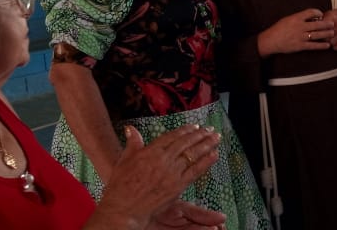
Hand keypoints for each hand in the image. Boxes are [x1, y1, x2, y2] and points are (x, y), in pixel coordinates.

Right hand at [96, 125, 221, 226]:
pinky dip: (206, 162)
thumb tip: (131, 129)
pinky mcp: (177, 186)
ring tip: (216, 138)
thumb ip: (132, 143)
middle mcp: (163, 160)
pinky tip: (214, 155)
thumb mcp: (124, 160)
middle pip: (185, 143)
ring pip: (193, 155)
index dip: (185, 130)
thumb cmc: (121, 186)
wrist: (124, 208)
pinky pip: (195, 171)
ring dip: (206, 145)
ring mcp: (172, 173)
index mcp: (150, 152)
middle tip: (210, 129)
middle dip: (200, 135)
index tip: (195, 126)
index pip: (172, 137)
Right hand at [258, 8, 335, 55]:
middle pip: (317, 24)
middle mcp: (299, 27)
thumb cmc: (279, 29)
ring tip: (332, 33)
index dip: (318, 13)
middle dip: (326, 24)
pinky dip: (321, 46)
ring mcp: (300, 37)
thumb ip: (299, 18)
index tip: (322, 15)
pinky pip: (313, 46)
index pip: (311, 12)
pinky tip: (327, 45)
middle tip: (332, 24)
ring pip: (317, 35)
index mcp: (296, 18)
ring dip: (326, 34)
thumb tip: (312, 17)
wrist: (271, 40)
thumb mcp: (288, 19)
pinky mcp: (300, 46)